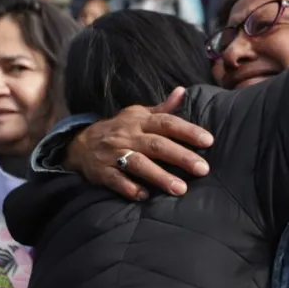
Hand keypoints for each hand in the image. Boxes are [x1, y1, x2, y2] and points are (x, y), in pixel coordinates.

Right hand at [65, 87, 213, 199]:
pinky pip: (116, 180)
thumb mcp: (138, 114)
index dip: (188, 131)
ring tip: (181, 189)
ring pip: (139, 164)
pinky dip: (130, 188)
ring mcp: (114, 154)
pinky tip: (145, 196)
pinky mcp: (102, 172)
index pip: (167, 123)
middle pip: (157, 145)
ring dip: (160, 176)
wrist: (80, 143)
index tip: (208, 141)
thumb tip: (182, 91)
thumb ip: (163, 108)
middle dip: (181, 157)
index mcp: (139, 121)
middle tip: (203, 169)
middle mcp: (128, 135)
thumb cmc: (119, 128)